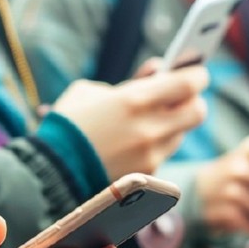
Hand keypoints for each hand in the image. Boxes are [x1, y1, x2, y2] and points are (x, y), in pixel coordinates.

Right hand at [52, 64, 208, 178]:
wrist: (50, 171)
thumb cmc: (67, 124)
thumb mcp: (90, 92)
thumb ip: (129, 84)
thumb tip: (156, 75)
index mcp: (135, 100)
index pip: (190, 83)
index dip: (197, 75)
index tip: (195, 71)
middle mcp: (149, 129)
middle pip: (197, 112)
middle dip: (192, 101)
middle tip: (181, 97)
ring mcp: (150, 155)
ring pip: (180, 135)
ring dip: (173, 125)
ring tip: (152, 119)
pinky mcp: (147, 177)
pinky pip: (163, 155)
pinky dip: (156, 146)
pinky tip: (136, 143)